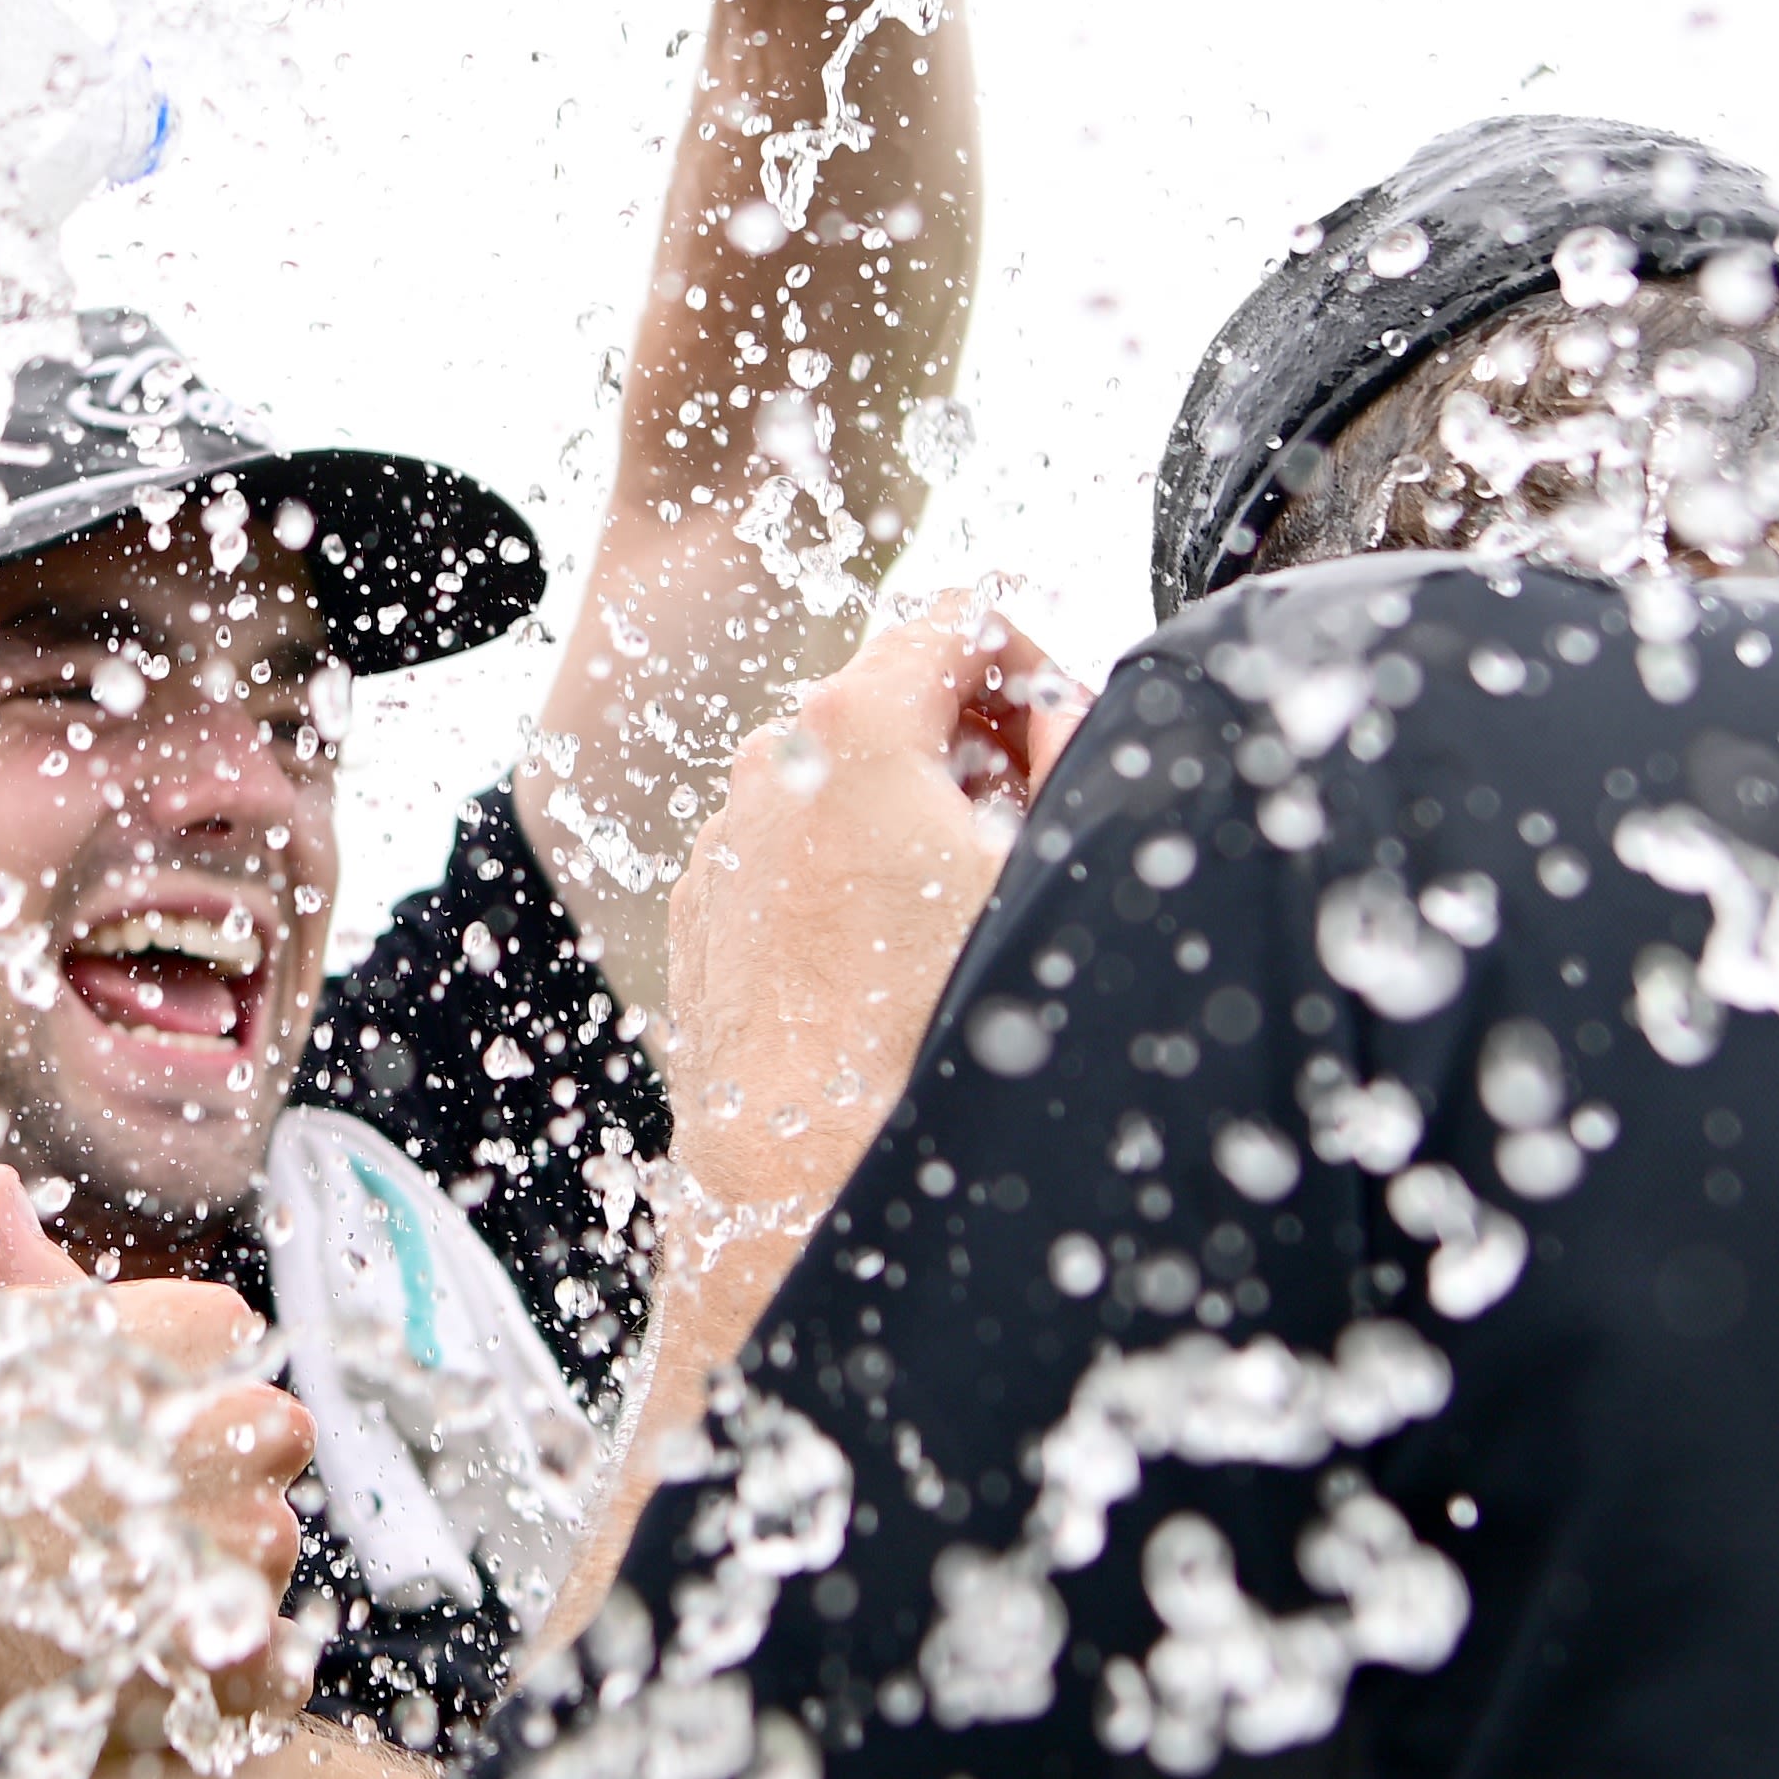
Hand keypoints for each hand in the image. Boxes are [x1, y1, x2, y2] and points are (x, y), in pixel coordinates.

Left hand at [659, 603, 1082, 1224]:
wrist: (802, 1156)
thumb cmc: (924, 1017)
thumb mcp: (1042, 859)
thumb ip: (1071, 744)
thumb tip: (1064, 706)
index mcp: (855, 721)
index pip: (965, 622)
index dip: (1036, 667)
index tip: (1069, 732)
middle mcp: (772, 758)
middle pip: (901, 695)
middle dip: (980, 740)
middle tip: (1035, 818)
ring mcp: (728, 830)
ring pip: (844, 773)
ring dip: (916, 803)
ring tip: (966, 893)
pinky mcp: (707, 901)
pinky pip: (794, 845)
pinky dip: (850, 862)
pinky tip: (894, 941)